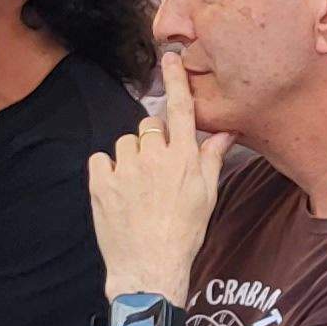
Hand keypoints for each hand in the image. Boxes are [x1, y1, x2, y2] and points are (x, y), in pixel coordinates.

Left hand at [90, 54, 232, 303]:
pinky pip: (101, 159)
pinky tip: (118, 189)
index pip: (179, 108)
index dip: (175, 80)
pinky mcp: (100, 183)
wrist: (149, 267)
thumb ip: (212, 158)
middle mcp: (154, 157)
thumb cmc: (184, 233)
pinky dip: (107, 169)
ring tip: (137, 185)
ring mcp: (125, 169)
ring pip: (125, 142)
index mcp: (183, 158)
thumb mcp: (208, 196)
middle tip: (157, 169)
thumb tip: (225, 132)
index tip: (170, 58)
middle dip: (153, 140)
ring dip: (131, 156)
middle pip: (149, 125)